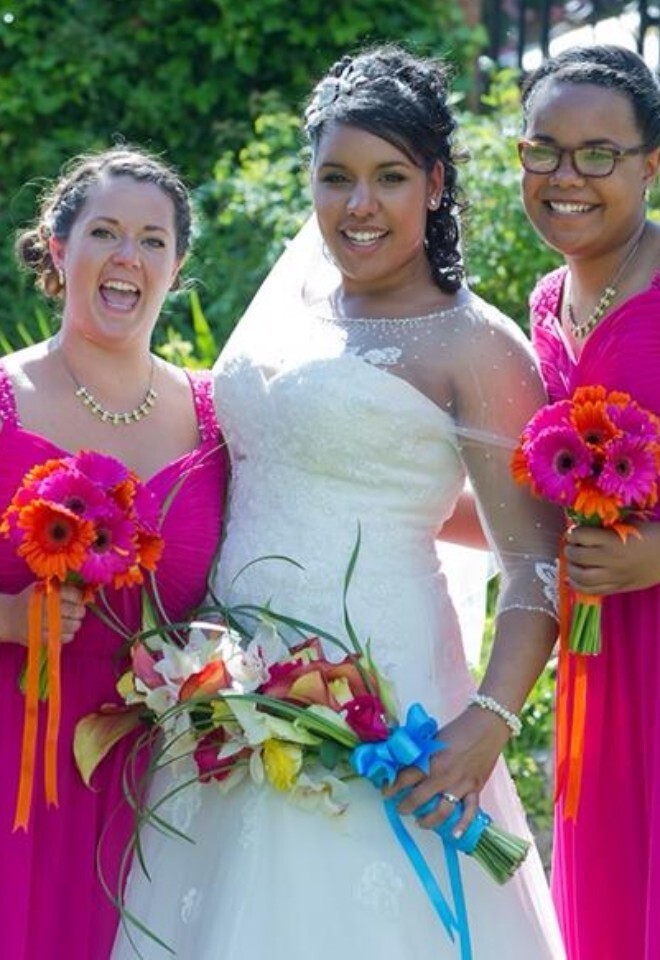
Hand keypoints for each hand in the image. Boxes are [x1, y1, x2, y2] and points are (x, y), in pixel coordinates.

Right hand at [0, 583, 85, 645]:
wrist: (8, 617)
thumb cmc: (31, 600)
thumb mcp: (43, 588)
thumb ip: (62, 588)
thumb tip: (86, 593)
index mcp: (45, 592)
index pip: (71, 594)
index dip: (80, 598)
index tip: (81, 600)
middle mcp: (43, 607)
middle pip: (72, 611)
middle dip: (80, 612)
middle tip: (80, 612)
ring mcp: (41, 623)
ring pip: (69, 626)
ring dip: (76, 624)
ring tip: (74, 622)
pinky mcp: (39, 638)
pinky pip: (61, 638)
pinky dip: (68, 635)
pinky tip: (66, 631)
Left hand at [384, 706, 509, 834]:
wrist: (487, 725)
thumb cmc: (458, 729)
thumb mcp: (433, 738)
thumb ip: (421, 753)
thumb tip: (403, 761)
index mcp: (430, 760)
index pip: (404, 778)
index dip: (391, 787)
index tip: (385, 792)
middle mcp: (443, 776)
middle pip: (418, 798)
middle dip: (405, 806)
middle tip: (400, 808)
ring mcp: (460, 785)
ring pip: (441, 811)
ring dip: (428, 820)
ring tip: (419, 822)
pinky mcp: (475, 789)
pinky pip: (469, 812)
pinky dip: (462, 825)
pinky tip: (454, 835)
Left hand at [565, 522, 659, 594]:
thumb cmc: (651, 534)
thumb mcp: (628, 524)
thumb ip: (606, 527)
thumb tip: (584, 529)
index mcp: (613, 540)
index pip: (581, 536)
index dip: (573, 533)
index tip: (574, 532)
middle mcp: (611, 559)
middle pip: (577, 556)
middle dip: (569, 549)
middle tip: (571, 546)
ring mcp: (614, 576)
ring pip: (581, 577)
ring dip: (571, 568)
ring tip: (572, 562)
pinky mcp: (619, 588)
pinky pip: (592, 591)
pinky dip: (577, 585)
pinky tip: (572, 579)